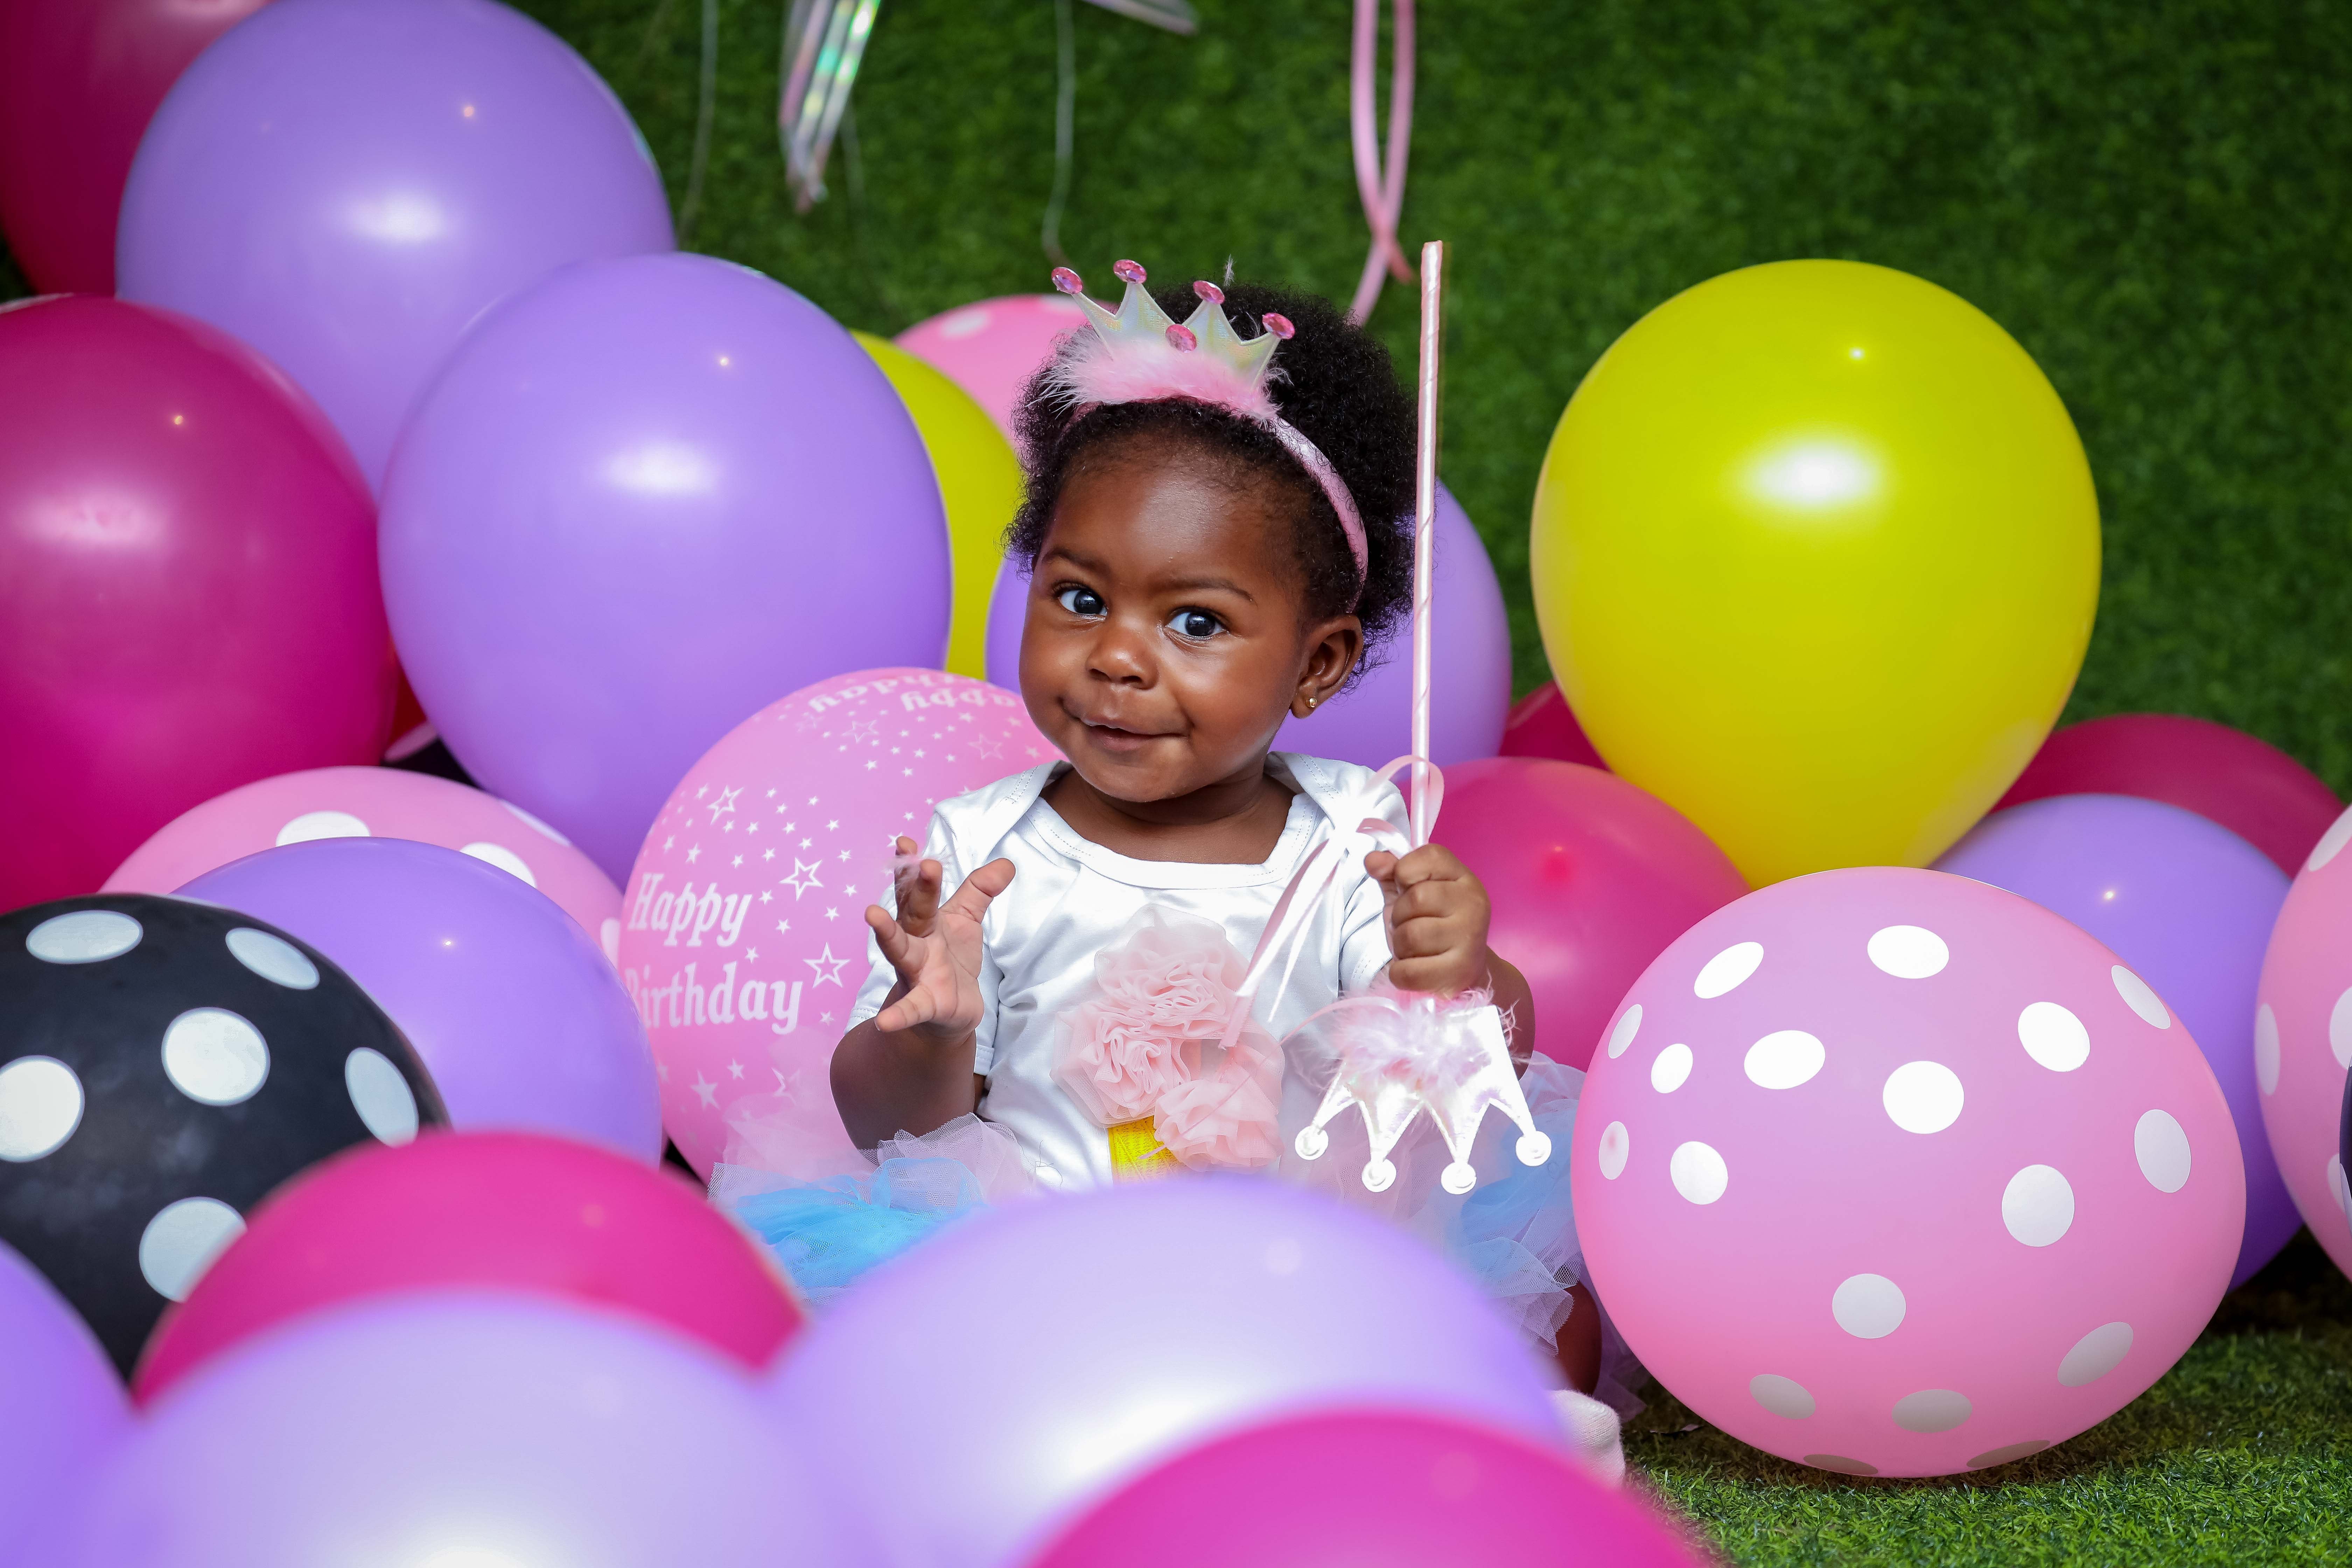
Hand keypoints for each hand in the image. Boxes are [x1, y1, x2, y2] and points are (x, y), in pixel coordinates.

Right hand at [866, 836, 1014, 1046]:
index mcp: (926, 920)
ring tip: (871, 914)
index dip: (911, 866)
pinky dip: (899, 1015)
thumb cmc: (951, 959)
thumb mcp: (965, 921)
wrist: (951, 1011)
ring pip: (900, 950)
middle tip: (910, 860)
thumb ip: (980, 891)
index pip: (916, 888)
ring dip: (887, 932)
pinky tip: (886, 1022)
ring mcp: (917, 972)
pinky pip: (912, 1008)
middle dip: (912, 886)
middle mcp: (916, 941)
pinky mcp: (926, 1003)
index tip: (905, 842)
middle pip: (913, 910)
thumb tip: (1006, 863)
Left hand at [1364, 843, 1491, 995]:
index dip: (1405, 872)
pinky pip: (1408, 971)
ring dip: (1400, 946)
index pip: (1429, 856)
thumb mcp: (1409, 894)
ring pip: (1410, 936)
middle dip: (1399, 916)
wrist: (1463, 970)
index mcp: (1463, 878)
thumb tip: (1372, 859)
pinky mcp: (1460, 972)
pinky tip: (1415, 968)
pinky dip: (1400, 973)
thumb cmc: (1433, 927)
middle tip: (1410, 925)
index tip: (1407, 889)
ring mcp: (1469, 938)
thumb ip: (1391, 872)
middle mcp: (1473, 903)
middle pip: (1415, 898)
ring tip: (1414, 949)